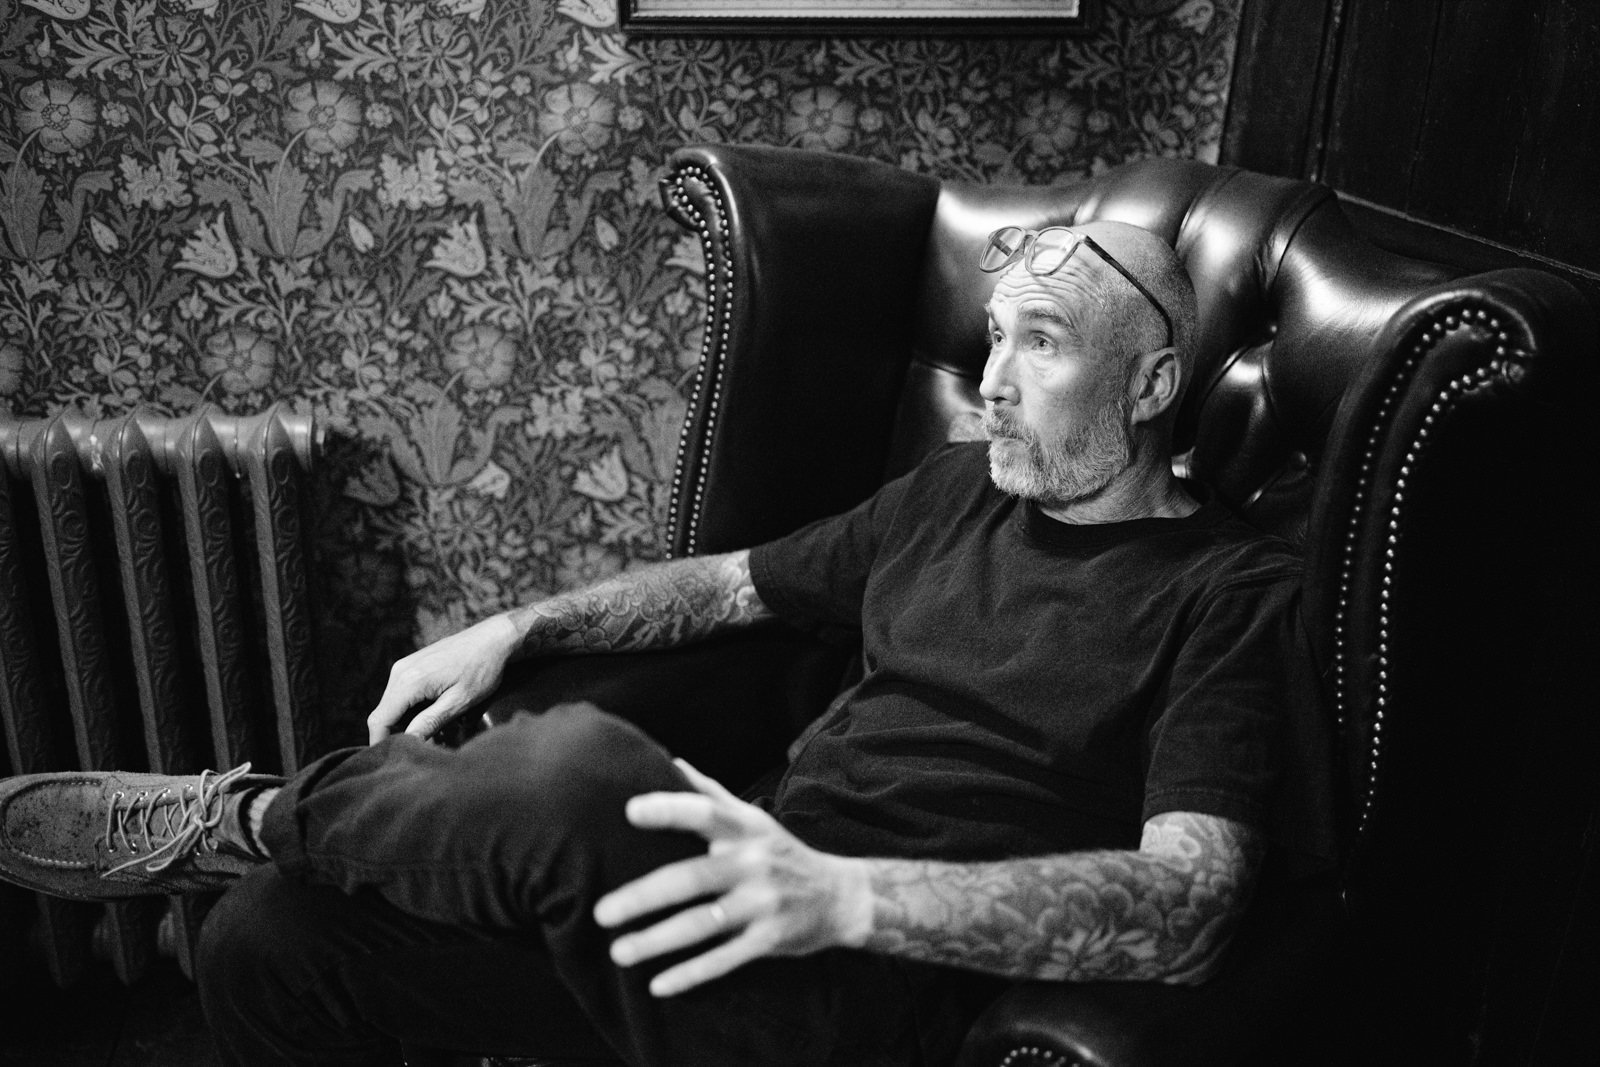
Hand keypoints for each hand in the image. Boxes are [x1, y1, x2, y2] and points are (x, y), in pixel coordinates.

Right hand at [365, 614, 519, 742]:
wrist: (494, 638)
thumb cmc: (482, 669)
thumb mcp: (459, 701)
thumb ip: (430, 722)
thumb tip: (407, 743)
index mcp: (408, 681)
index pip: (379, 721)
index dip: (381, 744)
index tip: (395, 762)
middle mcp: (399, 672)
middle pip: (384, 715)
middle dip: (400, 735)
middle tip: (424, 750)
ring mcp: (404, 666)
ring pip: (393, 707)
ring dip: (409, 724)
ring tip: (438, 734)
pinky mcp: (412, 666)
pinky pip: (403, 695)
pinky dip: (414, 710)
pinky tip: (436, 716)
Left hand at [593, 759, 870, 996]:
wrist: (842, 897)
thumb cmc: (782, 854)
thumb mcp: (754, 820)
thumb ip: (711, 794)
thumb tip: (671, 761)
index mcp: (745, 830)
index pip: (705, 813)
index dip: (670, 809)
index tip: (630, 811)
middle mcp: (753, 863)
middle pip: (692, 877)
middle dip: (644, 896)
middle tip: (602, 911)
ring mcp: (763, 903)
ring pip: (703, 924)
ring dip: (658, 940)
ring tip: (618, 951)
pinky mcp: (770, 940)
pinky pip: (725, 960)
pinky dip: (691, 974)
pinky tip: (657, 984)